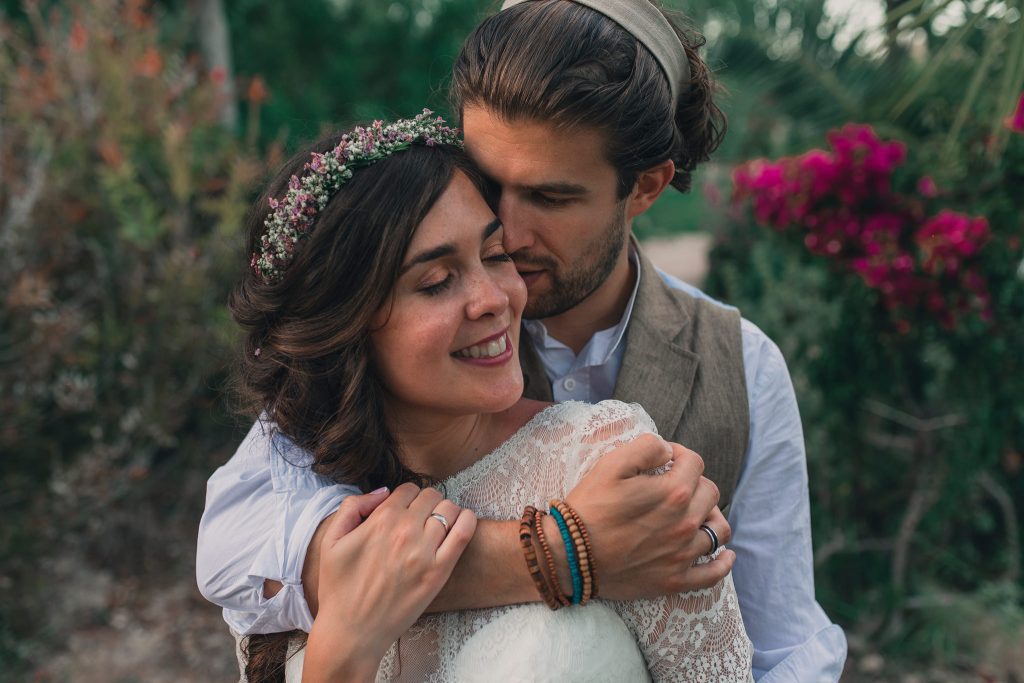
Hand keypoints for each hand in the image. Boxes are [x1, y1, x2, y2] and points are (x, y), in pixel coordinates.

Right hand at [302, 484, 476, 681]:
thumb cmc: (339, 588)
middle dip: (426, 503)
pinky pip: (463, 533)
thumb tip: (383, 491)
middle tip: (421, 519)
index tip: (405, 511)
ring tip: (438, 525)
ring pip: (449, 509)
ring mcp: (424, 552)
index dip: (406, 497)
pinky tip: (461, 523)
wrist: (351, 633)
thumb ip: (353, 507)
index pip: (408, 489)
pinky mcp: (439, 572)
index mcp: (380, 521)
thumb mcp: (331, 541)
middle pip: (431, 496)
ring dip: (446, 512)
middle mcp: (405, 532)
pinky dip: (467, 521)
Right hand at [564, 435, 733, 599]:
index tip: (665, 459)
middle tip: (674, 484)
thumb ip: (646, 447)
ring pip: (718, 530)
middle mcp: (685, 523)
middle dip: (695, 482)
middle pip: (710, 493)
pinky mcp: (675, 579)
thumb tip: (668, 450)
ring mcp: (683, 554)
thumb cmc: (589, 507)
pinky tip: (724, 554)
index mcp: (674, 493)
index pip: (695, 462)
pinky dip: (723, 562)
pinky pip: (713, 574)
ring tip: (696, 513)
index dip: (680, 454)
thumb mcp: (611, 464)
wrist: (569, 554)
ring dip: (710, 516)